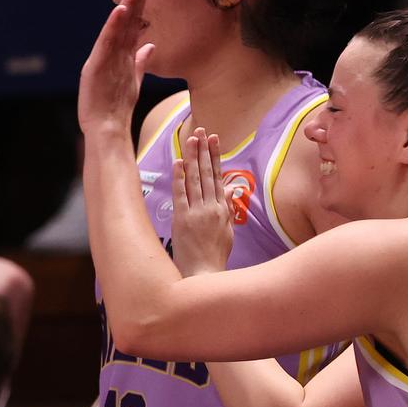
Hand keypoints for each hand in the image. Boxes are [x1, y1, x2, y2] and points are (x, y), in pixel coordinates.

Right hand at [78, 0, 153, 140]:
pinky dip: (113, 27)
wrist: (105, 128)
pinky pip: (107, 44)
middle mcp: (111, 53)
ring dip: (128, 5)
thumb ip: (140, 62)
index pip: (133, 23)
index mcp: (121, 55)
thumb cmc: (116, 107)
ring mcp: (103, 58)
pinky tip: (120, 11)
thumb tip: (150, 45)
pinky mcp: (96, 67)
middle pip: (126, 20)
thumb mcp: (132, 80)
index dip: (142, 4)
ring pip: (117, 26)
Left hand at [173, 131, 232, 276]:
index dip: (216, 157)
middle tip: (203, 131)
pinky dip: (180, 177)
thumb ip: (227, 209)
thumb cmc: (214, 256)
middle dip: (205, 151)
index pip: (218, 177)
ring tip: (193, 138)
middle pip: (208, 174)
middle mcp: (211, 207)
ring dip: (194, 158)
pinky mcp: (183, 219)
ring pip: (196, 180)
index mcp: (223, 210)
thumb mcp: (227, 232)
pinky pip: (181, 194)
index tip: (214, 140)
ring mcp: (197, 212)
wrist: (204, 274)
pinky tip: (179, 162)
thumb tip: (228, 189)